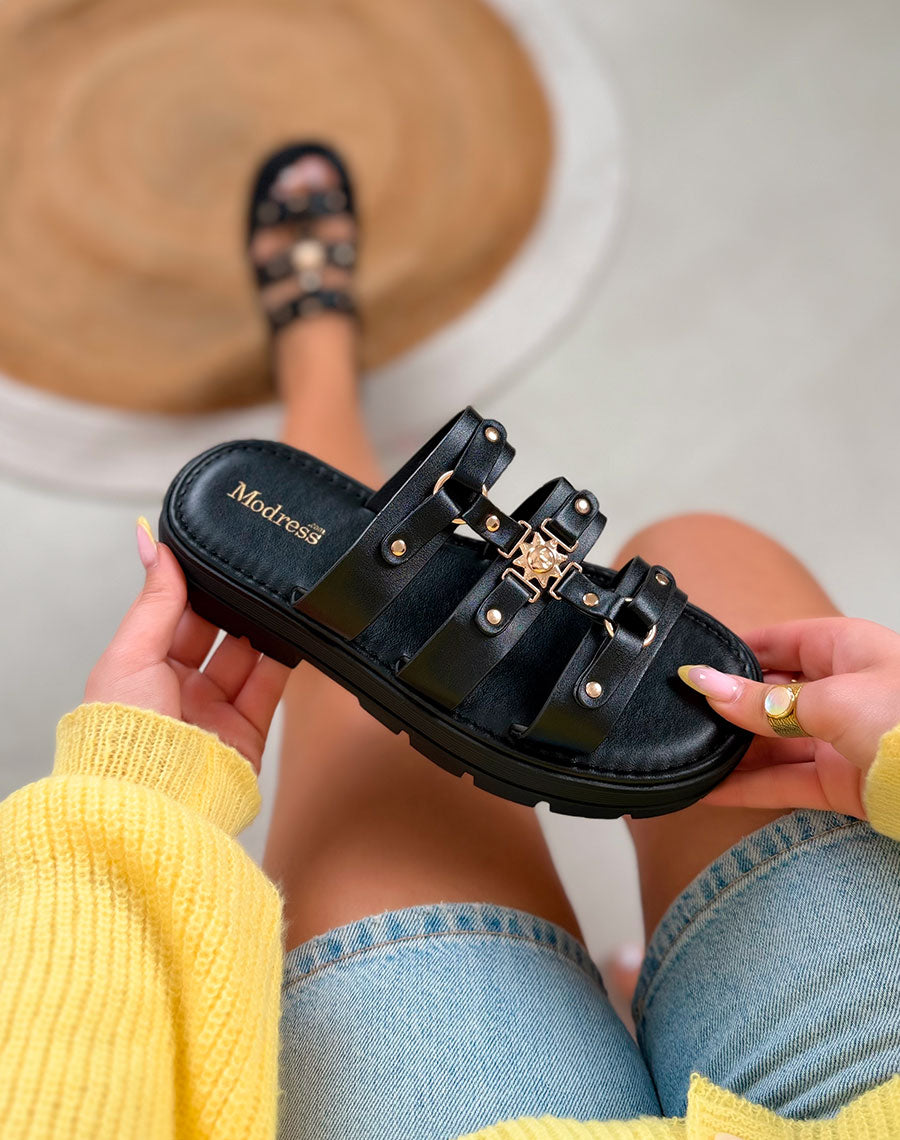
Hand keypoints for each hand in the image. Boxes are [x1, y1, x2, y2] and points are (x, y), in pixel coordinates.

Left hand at [85, 518, 289, 772]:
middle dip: (230, 608)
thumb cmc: (122, 733)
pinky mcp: (247, 731)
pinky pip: (271, 686)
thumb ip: (156, 598)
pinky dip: (283, 660)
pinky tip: (290, 633)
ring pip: (246, 656)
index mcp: (142, 670)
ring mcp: (214, 711)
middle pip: (215, 635)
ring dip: (259, 630)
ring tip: (272, 601)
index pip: (175, 617)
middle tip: (247, 578)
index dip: (194, 589)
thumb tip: (150, 542)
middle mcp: (179, 691)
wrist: (153, 795)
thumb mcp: (132, 651)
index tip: (214, 558)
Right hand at [678, 617, 899, 817]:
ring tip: (685, 755)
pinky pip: (783, 781)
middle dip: (728, 707)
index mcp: (846, 649)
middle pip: (771, 695)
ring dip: (732, 751)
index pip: (777, 642)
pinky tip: (710, 789)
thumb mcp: (829, 701)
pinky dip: (747, 788)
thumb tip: (705, 684)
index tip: (691, 667)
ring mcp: (841, 738)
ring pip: (773, 742)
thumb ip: (761, 701)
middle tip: (680, 715)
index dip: (734, 653)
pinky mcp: (840, 781)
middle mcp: (842, 690)